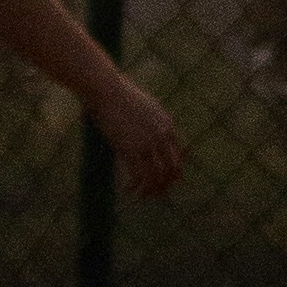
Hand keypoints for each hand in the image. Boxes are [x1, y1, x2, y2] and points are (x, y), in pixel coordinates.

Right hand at [95, 71, 183, 199]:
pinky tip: (126, 190)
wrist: (107, 90)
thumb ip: (150, 120)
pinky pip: (138, 175)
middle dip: (165, 185)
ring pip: (156, 176)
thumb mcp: (144, 106)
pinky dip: (134, 186)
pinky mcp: (131, 148)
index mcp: (167, 124)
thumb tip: (145, 127)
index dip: (173, 172)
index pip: (179, 155)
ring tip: (140, 196)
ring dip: (149, 190)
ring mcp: (147, 142)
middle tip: (155, 195)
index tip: (165, 182)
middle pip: (172, 169)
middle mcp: (162, 135)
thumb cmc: (120, 95)